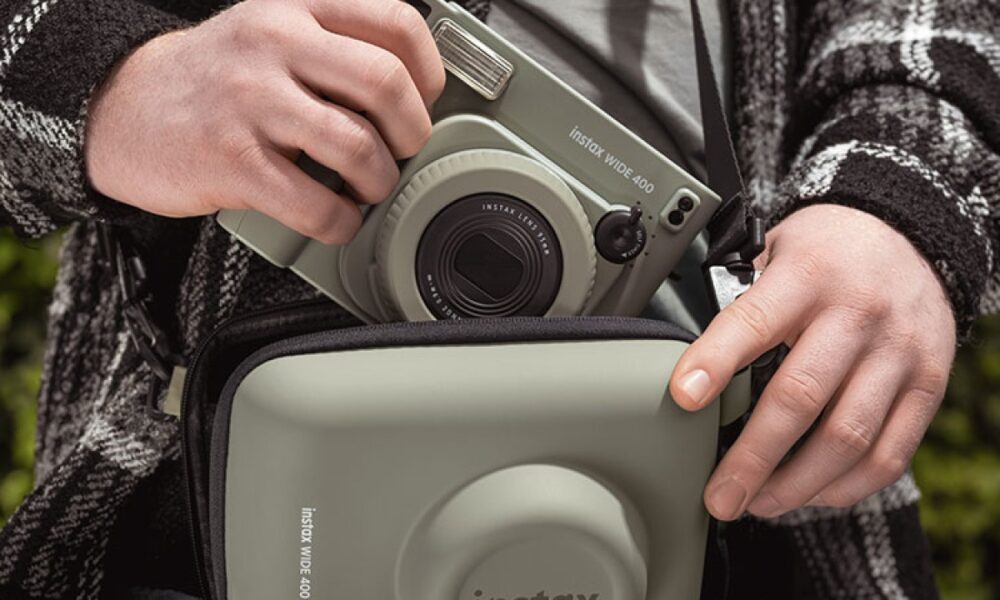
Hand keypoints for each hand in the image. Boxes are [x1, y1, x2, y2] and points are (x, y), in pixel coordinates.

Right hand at [84, 0, 444, 243]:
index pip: (396, 22)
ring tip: (367, 187)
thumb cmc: (216, 80)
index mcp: (295, 8)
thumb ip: (335, 46)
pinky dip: (341, 222)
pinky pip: (314, 204)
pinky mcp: (230, 162)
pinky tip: (336, 217)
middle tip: (402, 151)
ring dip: (379, 181)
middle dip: (413, 133)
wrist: (124, 108)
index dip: (428, 72)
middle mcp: (273, 44)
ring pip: (356, 147)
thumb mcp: (273, 34)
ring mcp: (249, 101)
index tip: (424, 102)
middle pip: (386, 84)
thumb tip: (417, 94)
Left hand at [669, 204, 955, 519]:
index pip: (754, 320)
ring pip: (847, 438)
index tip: (683, 397)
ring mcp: (898, 354)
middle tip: (720, 495)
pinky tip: (811, 493)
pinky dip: (846, 485)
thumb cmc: (828, 250)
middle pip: (801, 397)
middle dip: (753, 457)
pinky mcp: (928, 386)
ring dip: (796, 484)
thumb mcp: (776, 248)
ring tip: (758, 503)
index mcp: (807, 275)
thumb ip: (740, 296)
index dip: (715, 361)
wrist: (912, 236)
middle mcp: (857, 314)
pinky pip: (890, 453)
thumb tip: (687, 354)